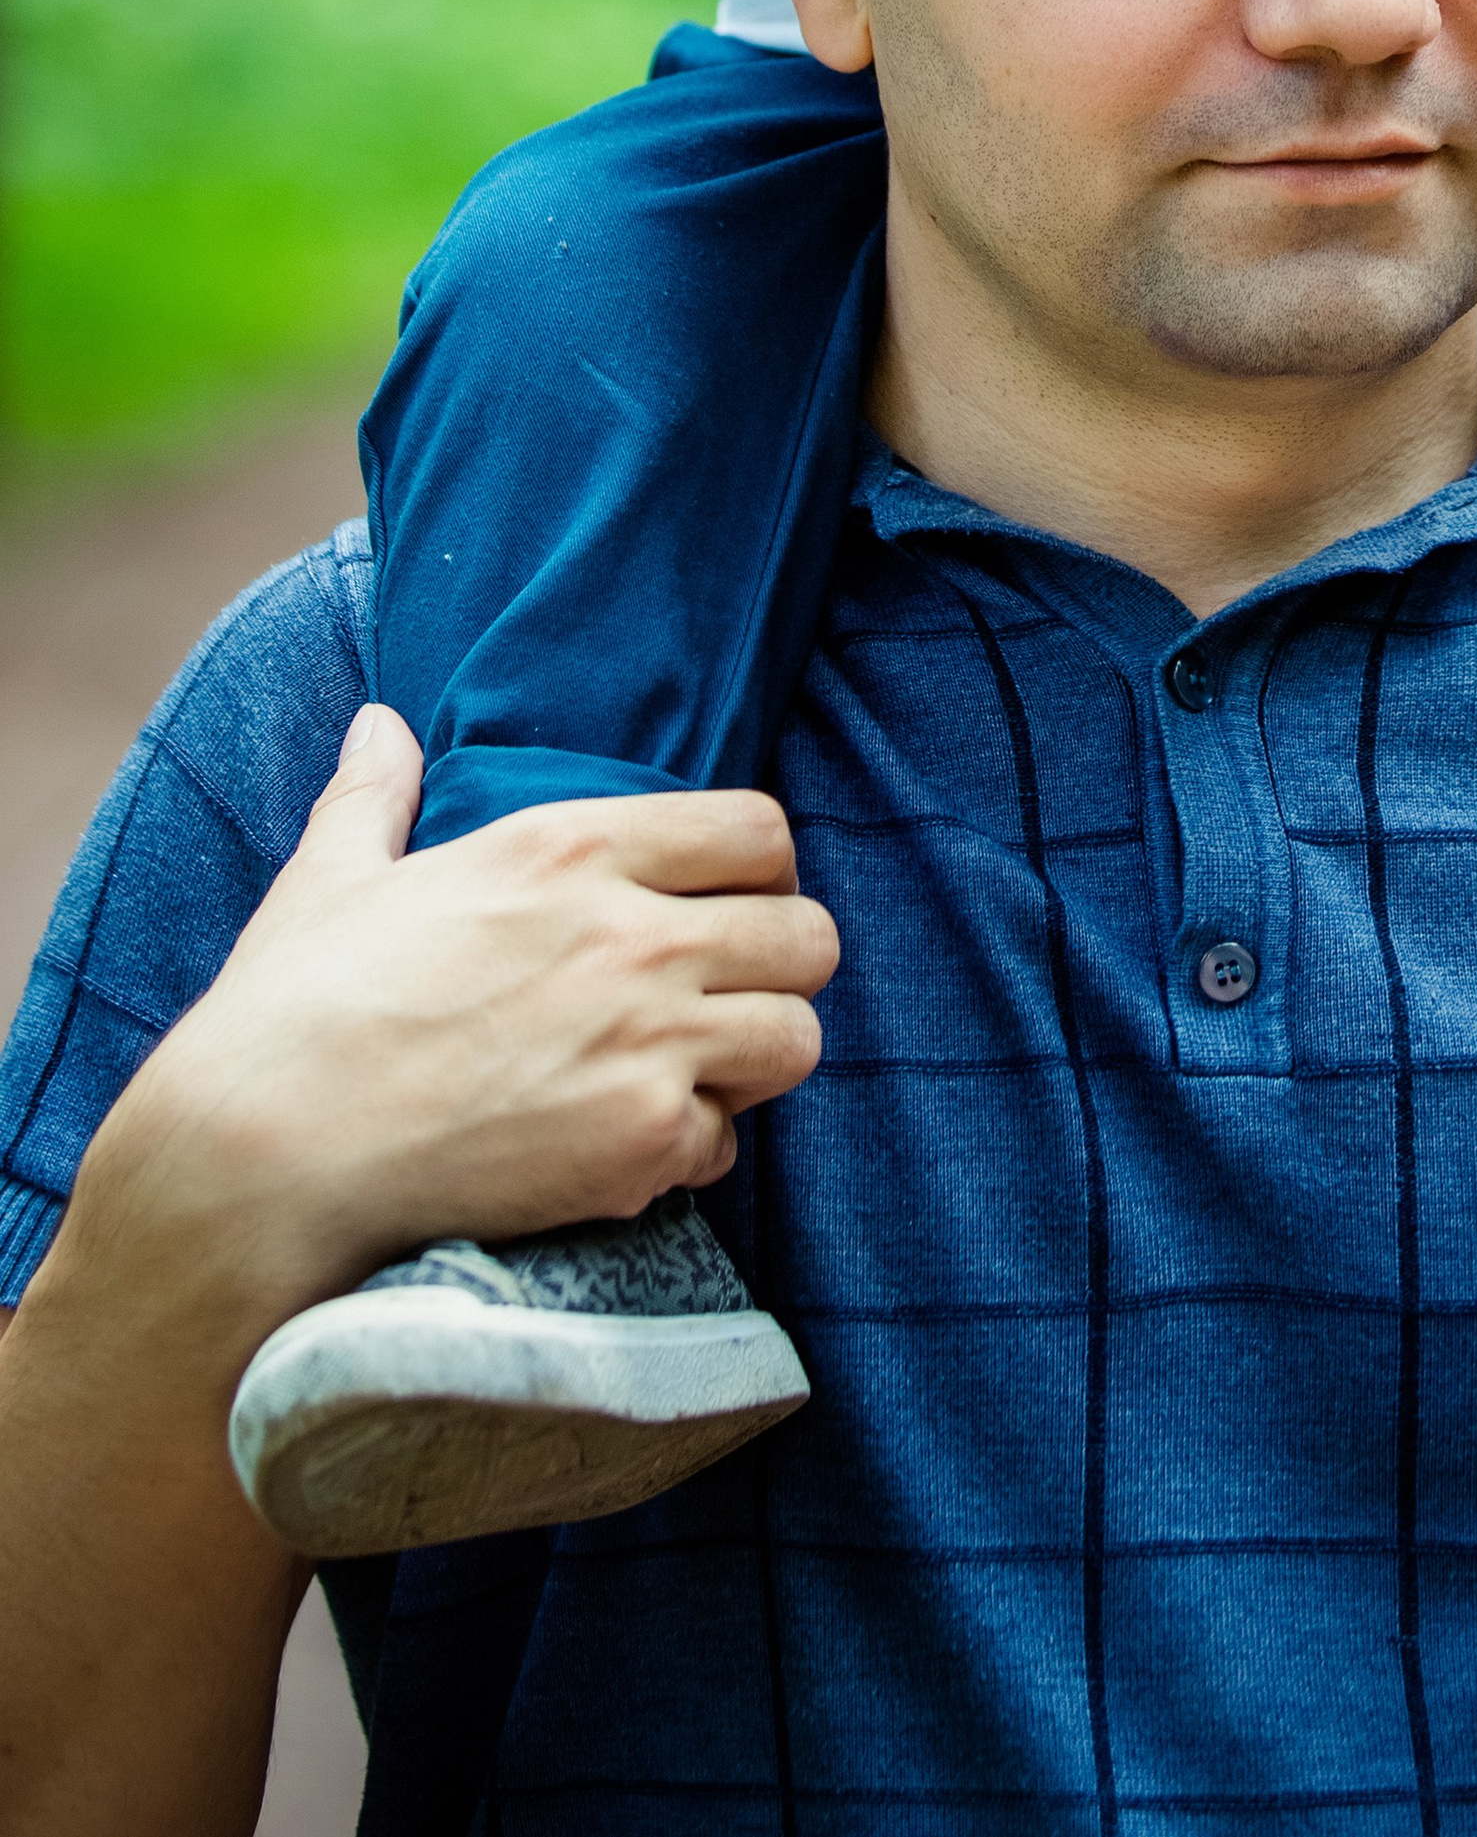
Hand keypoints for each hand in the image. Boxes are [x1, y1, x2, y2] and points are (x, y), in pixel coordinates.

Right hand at [76, 705, 840, 1373]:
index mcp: (570, 846)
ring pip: (796, 1038)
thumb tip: (378, 724)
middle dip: (776, 968)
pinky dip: (688, 1153)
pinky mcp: (639, 1142)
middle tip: (720, 998)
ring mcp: (645, 1040)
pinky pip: (727, 1144)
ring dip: (751, 1061)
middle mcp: (630, 934)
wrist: (264, 1155)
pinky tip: (623, 1152)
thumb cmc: (292, 1012)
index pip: (760, 828)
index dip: (760, 870)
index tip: (726, 903)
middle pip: (809, 935)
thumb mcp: (334, 878)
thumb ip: (375, 795)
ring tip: (686, 1074)